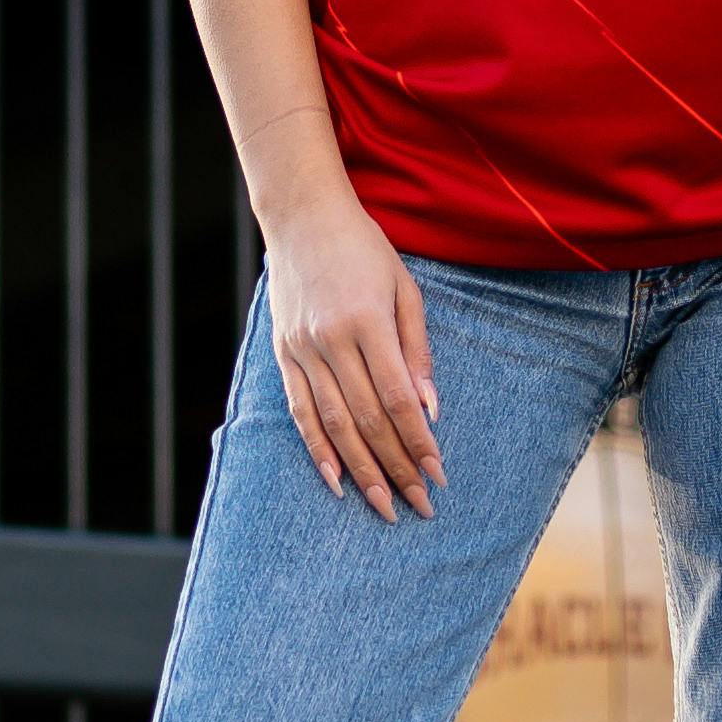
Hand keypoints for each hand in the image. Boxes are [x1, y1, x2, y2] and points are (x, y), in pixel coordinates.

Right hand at [266, 194, 443, 518]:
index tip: (438, 474)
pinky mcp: (282, 354)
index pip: (398, 399)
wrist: (302, 216)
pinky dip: (316, 449)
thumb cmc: (364, 248)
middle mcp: (331, 341)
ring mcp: (302, 350)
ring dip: (360, 470)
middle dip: (397, 467)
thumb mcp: (405, 287)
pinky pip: (299, 411)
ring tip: (383, 505)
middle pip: (368, 420)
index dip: (419, 442)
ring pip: (333, 424)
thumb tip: (431, 410)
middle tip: (419, 505)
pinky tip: (335, 481)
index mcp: (367, 322)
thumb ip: (418, 349)